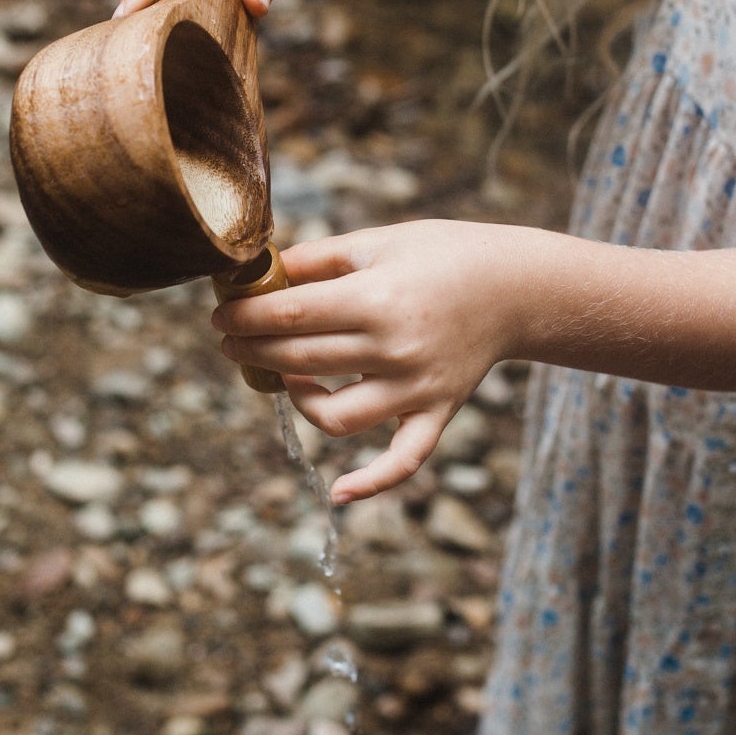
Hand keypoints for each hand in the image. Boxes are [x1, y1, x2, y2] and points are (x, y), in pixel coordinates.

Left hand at [212, 220, 519, 501]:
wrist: (515, 287)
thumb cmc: (442, 254)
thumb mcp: (377, 240)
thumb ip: (318, 259)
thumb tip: (260, 273)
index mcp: (376, 299)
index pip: (289, 316)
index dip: (245, 317)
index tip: (220, 315)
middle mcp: (393, 350)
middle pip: (300, 361)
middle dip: (252, 351)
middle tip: (230, 340)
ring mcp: (415, 389)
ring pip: (335, 417)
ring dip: (295, 401)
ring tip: (282, 377)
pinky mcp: (436, 413)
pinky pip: (403, 460)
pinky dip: (372, 482)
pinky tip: (339, 493)